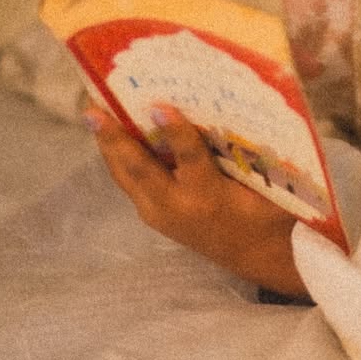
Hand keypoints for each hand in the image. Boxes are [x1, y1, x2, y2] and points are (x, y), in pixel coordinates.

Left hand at [86, 104, 307, 297]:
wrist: (257, 254)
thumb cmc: (267, 210)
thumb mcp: (266, 179)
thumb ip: (251, 149)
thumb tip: (239, 105)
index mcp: (209, 196)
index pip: (189, 158)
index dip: (175, 131)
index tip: (158, 104)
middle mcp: (177, 207)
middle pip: (140, 170)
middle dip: (115, 140)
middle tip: (93, 110)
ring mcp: (160, 214)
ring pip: (126, 178)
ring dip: (108, 146)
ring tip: (93, 115)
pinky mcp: (153, 216)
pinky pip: (130, 183)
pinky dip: (118, 158)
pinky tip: (112, 137)